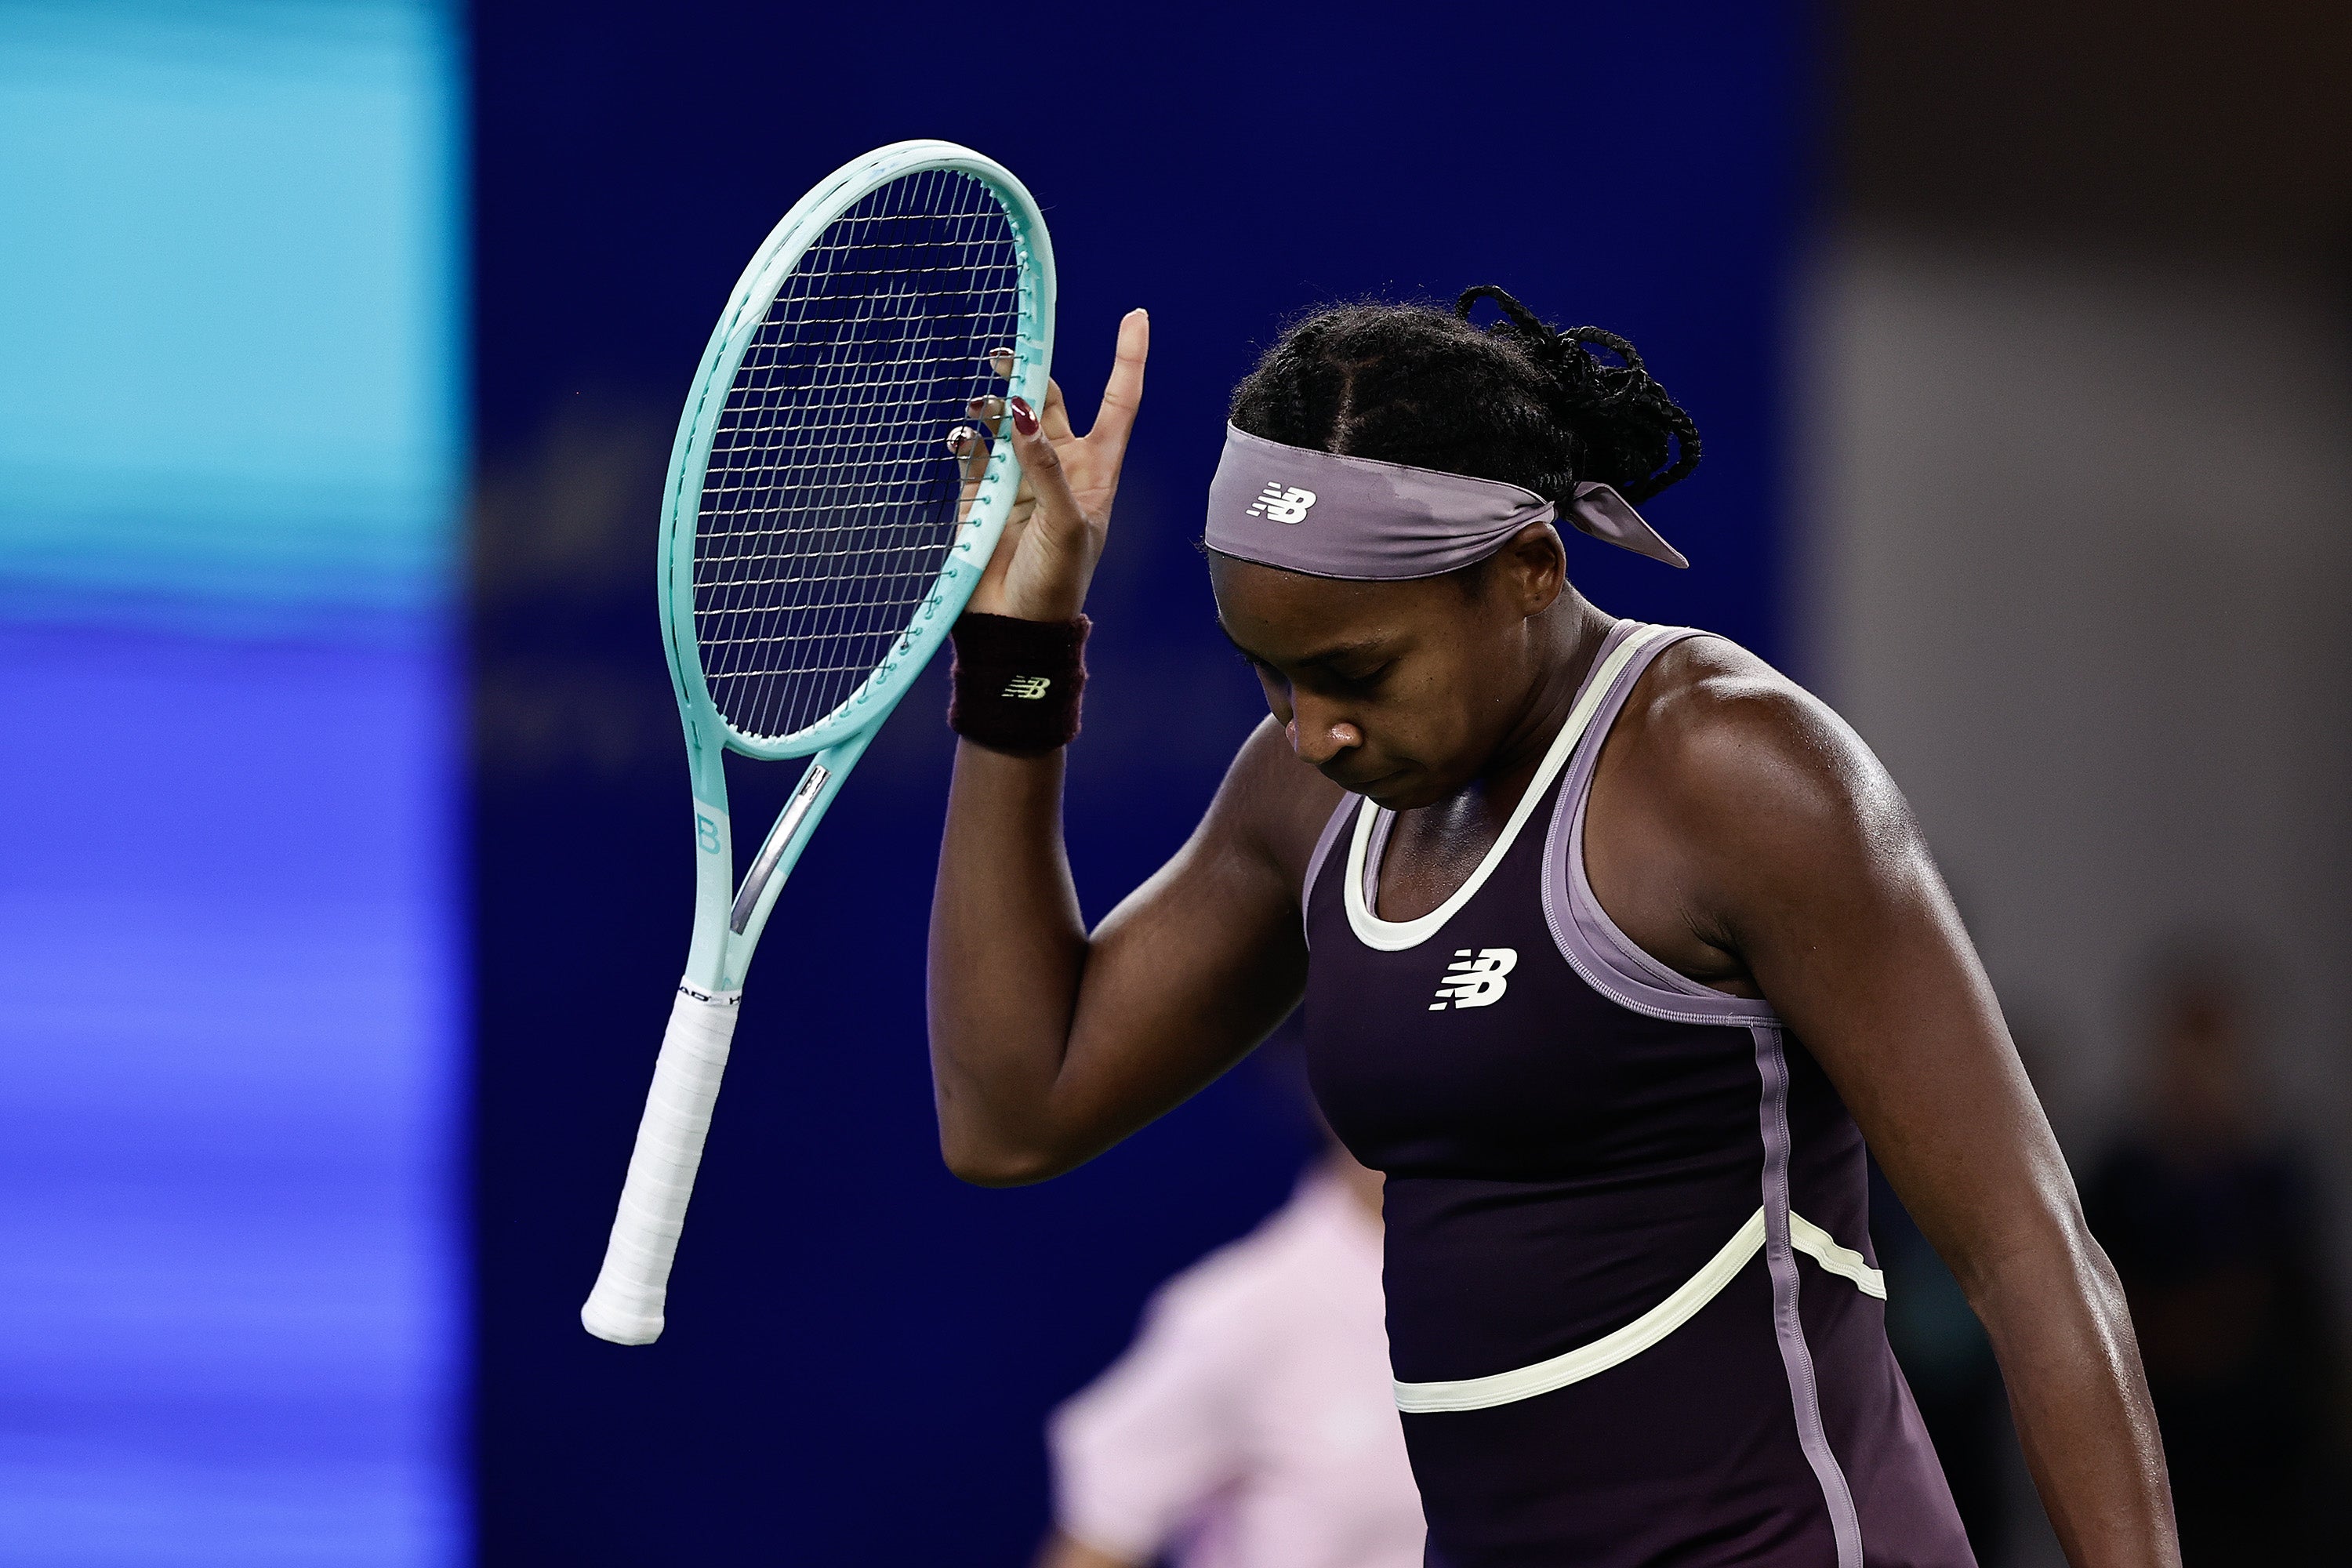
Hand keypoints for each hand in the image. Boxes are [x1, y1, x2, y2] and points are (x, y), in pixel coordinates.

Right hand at [953, 309, 1147, 621]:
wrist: (1013, 629)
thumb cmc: (1056, 583)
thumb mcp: (1065, 525)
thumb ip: (1045, 468)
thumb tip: (1022, 413)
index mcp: (1096, 472)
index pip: (1119, 405)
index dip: (1128, 361)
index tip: (1137, 315)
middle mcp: (1059, 467)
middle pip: (1052, 400)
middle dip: (1031, 372)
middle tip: (1005, 357)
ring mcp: (1019, 478)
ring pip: (1008, 420)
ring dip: (993, 406)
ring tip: (983, 409)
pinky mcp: (981, 494)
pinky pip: (972, 451)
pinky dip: (965, 439)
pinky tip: (961, 440)